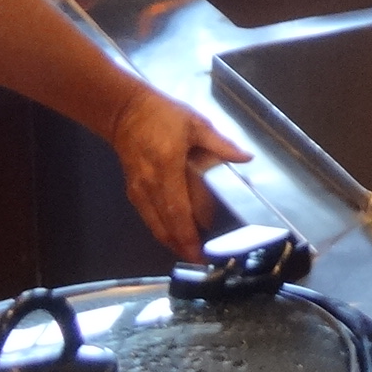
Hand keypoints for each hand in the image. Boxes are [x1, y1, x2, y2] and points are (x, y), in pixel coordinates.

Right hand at [106, 87, 249, 259]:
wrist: (125, 111)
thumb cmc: (163, 115)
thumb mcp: (195, 124)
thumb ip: (221, 144)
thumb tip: (245, 158)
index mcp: (168, 168)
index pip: (178, 210)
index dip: (189, 234)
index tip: (201, 251)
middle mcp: (150, 184)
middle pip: (165, 225)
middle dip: (182, 246)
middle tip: (200, 260)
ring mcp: (139, 190)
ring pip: (155, 225)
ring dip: (171, 242)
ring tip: (190, 254)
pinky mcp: (133, 191)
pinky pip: (148, 217)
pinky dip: (161, 230)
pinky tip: (174, 236)